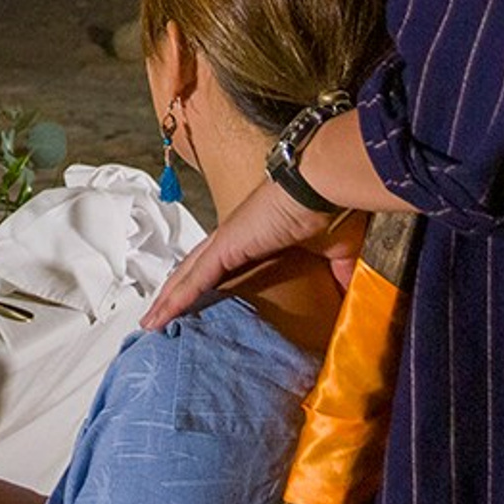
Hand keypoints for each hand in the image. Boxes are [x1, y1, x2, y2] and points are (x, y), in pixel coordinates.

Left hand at [142, 177, 335, 329]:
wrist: (324, 182)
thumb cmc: (332, 209)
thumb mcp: (337, 253)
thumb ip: (340, 276)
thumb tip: (352, 298)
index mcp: (257, 236)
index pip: (223, 263)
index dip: (205, 280)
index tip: (196, 299)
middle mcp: (235, 235)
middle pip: (196, 268)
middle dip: (176, 291)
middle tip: (158, 315)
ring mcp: (227, 238)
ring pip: (188, 274)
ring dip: (168, 298)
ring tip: (150, 321)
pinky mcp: (227, 245)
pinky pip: (195, 277)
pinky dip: (176, 297)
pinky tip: (160, 315)